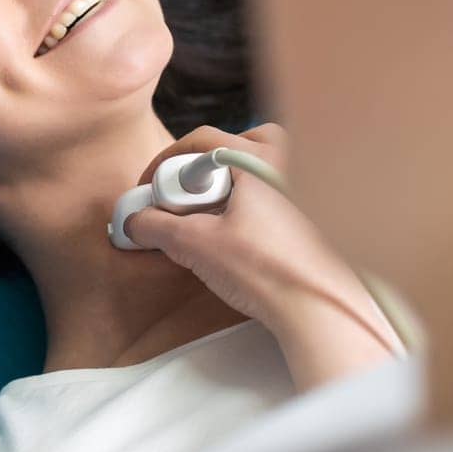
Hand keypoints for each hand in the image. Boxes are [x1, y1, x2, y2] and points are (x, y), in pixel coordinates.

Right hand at [124, 125, 397, 384]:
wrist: (317, 310)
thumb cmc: (268, 271)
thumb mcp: (195, 244)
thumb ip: (155, 225)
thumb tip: (136, 221)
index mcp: (261, 159)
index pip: (201, 142)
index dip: (166, 164)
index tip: (150, 189)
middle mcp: (291, 162)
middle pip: (235, 146)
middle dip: (204, 169)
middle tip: (186, 201)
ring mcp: (309, 188)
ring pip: (259, 169)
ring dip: (232, 185)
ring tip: (215, 217)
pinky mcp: (317, 214)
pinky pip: (278, 192)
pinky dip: (254, 203)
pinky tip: (242, 234)